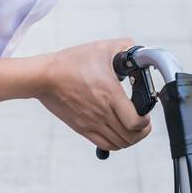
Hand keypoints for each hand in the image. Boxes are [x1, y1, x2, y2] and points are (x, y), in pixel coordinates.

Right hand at [36, 37, 150, 151]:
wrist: (45, 76)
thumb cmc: (72, 62)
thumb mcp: (104, 48)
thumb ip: (126, 47)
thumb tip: (140, 53)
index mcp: (110, 94)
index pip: (135, 122)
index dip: (145, 121)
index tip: (146, 113)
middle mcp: (102, 112)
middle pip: (130, 137)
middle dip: (142, 131)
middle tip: (143, 121)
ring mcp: (91, 123)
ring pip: (119, 144)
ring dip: (131, 138)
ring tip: (132, 127)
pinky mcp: (82, 128)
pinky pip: (104, 145)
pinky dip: (116, 143)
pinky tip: (118, 132)